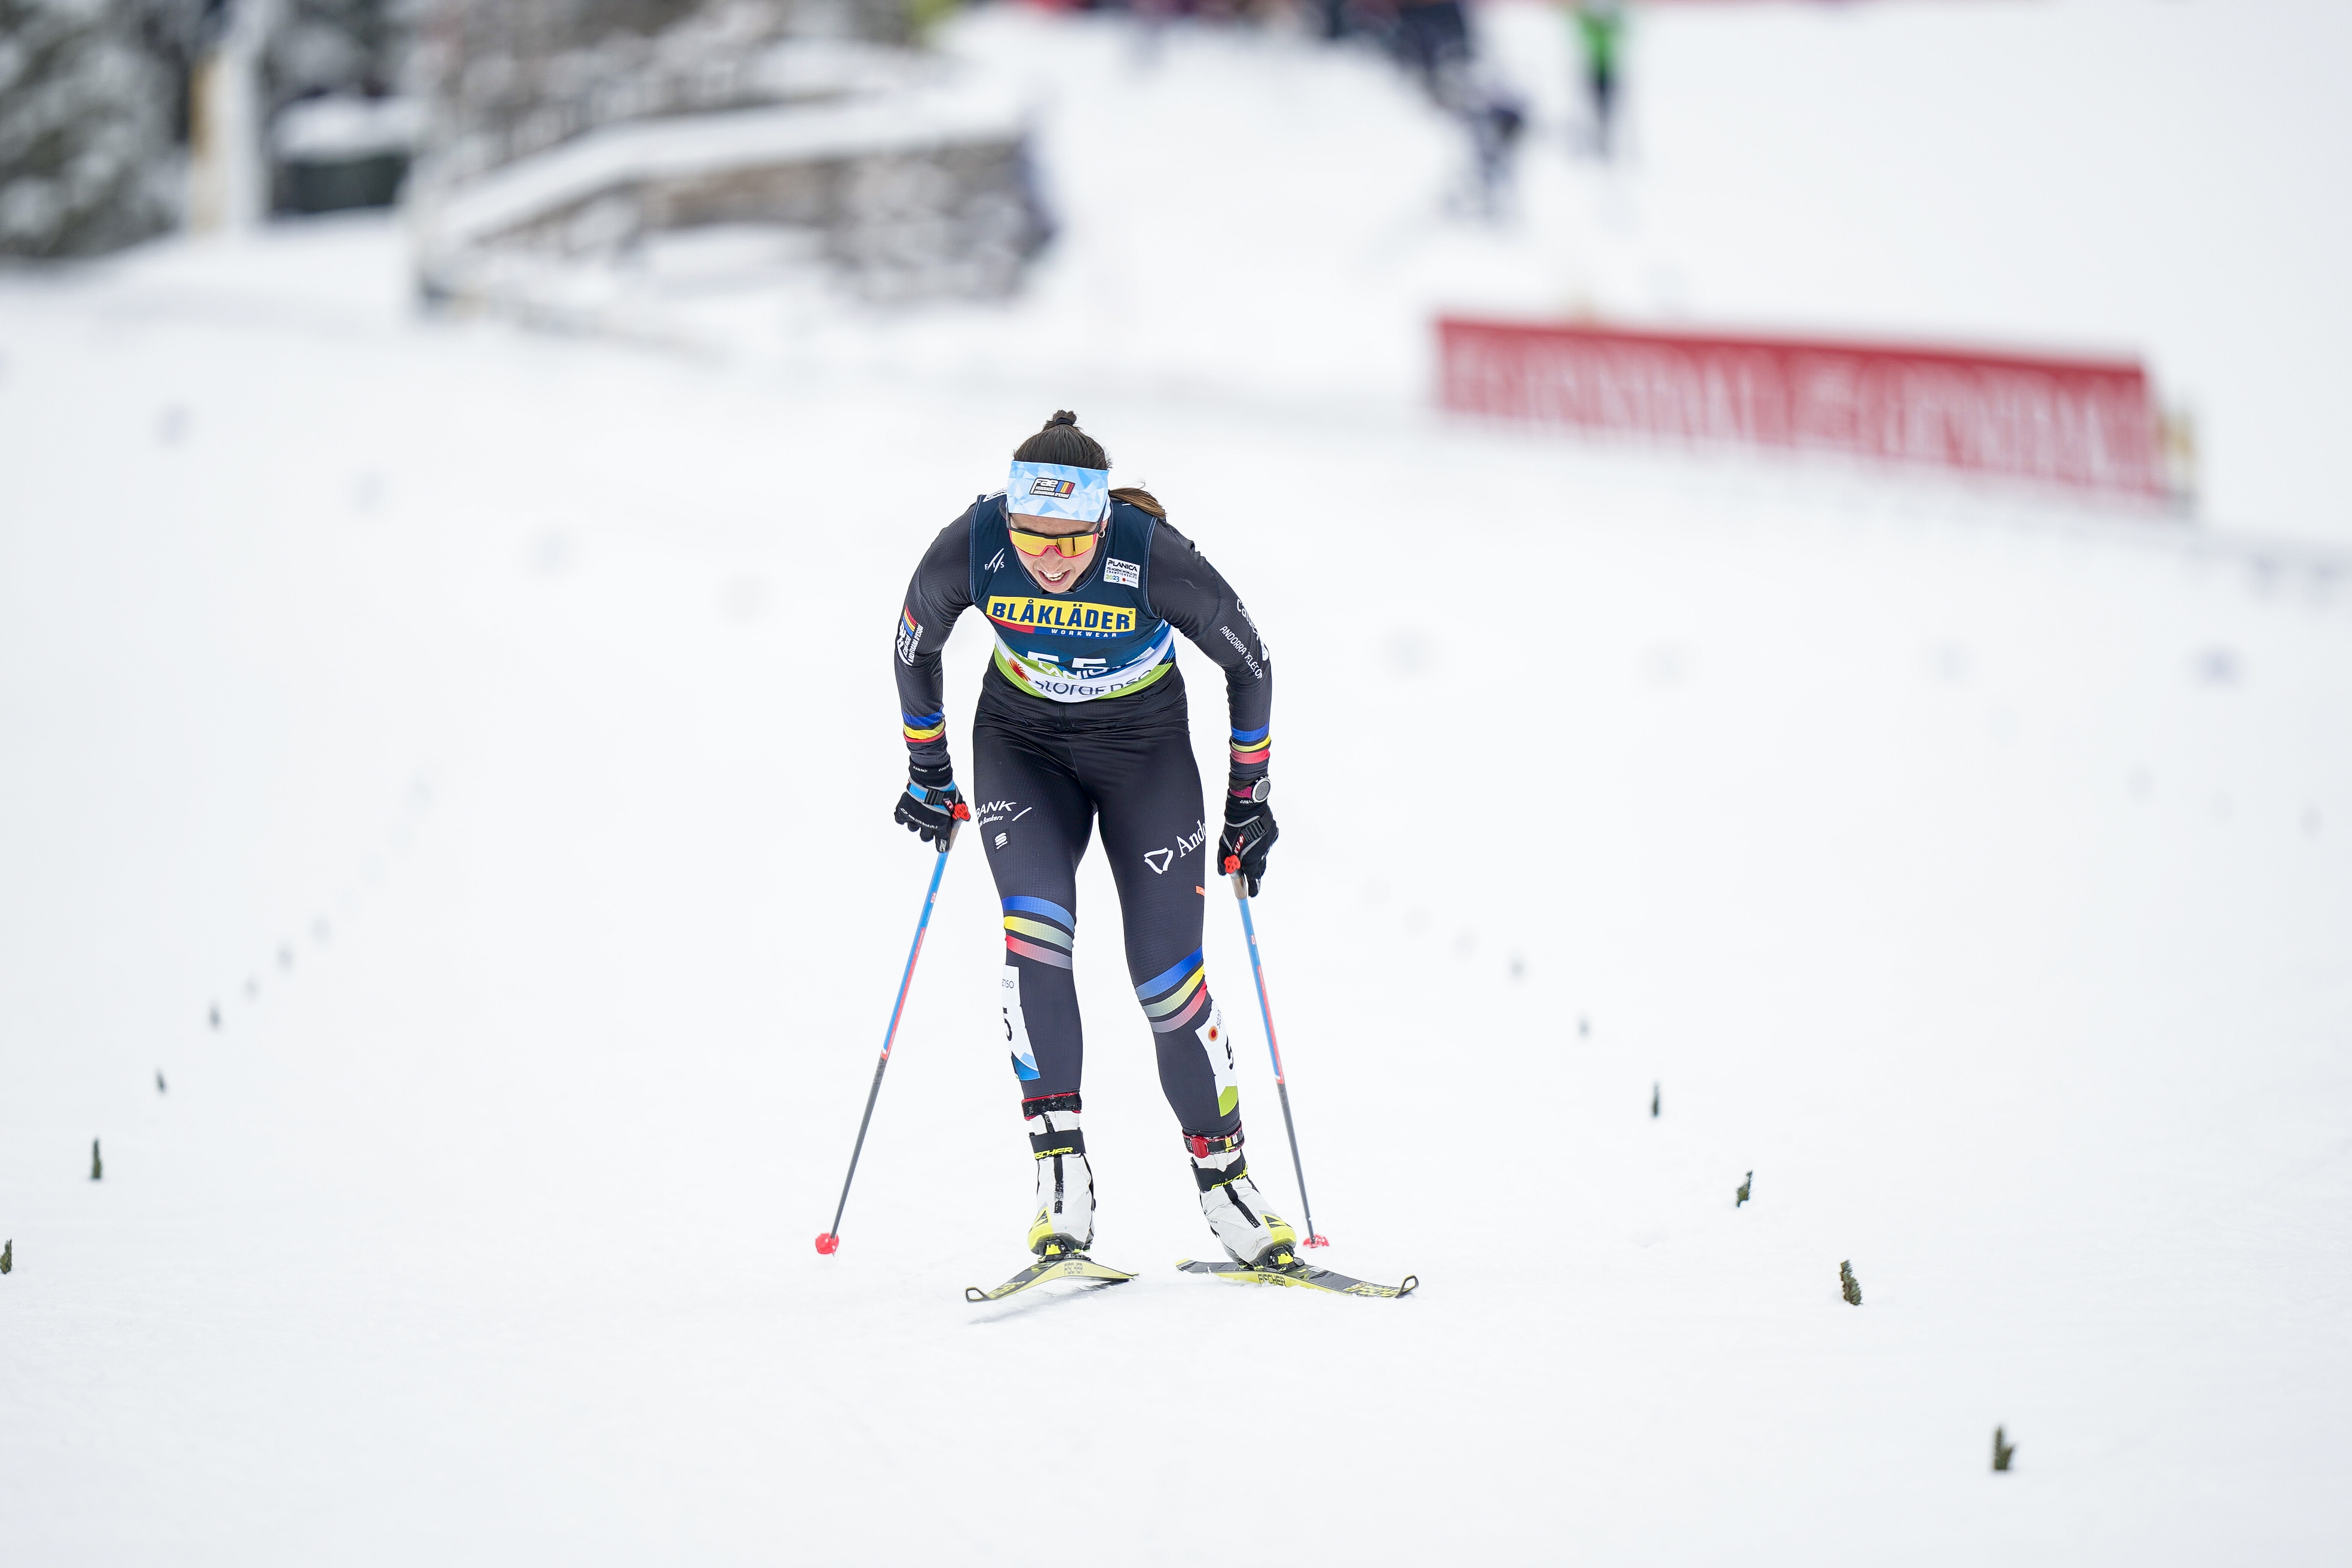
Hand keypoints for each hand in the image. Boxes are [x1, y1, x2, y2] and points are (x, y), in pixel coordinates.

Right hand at [895, 768, 968, 851]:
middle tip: (929, 822)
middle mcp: (927, 826)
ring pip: (913, 828)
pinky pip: (900, 819)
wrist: (931, 780)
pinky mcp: (904, 811)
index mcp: (941, 826)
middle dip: (928, 832)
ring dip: (916, 822)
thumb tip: (965, 818)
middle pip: (925, 838)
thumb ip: (959, 813)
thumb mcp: (958, 803)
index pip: (942, 843)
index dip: (942, 846)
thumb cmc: (946, 790)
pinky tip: (908, 810)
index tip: (941, 848)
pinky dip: (903, 816)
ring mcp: (914, 819)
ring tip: (919, 811)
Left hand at [1219, 776, 1276, 895]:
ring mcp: (1269, 844)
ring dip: (1257, 857)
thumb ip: (1223, 861)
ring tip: (1250, 853)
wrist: (1248, 808)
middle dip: (1255, 875)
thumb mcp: (1224, 845)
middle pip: (1260, 870)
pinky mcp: (1273, 834)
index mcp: (1251, 859)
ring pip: (1263, 855)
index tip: (1252, 895)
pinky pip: (1266, 843)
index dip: (1253, 889)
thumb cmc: (1234, 828)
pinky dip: (1261, 844)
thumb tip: (1222, 874)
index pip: (1253, 879)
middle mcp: (1262, 854)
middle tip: (1251, 877)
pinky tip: (1255, 838)